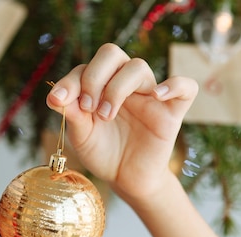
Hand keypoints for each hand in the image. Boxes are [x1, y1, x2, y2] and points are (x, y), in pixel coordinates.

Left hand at [46, 43, 197, 203]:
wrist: (125, 178)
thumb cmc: (102, 152)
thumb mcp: (80, 136)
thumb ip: (71, 114)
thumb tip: (54, 96)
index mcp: (99, 85)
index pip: (85, 67)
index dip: (70, 81)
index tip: (59, 102)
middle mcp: (123, 84)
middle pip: (111, 54)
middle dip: (94, 76)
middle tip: (88, 107)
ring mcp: (148, 95)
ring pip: (138, 67)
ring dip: (117, 88)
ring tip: (105, 116)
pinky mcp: (171, 112)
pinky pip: (186, 87)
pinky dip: (174, 85)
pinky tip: (156, 96)